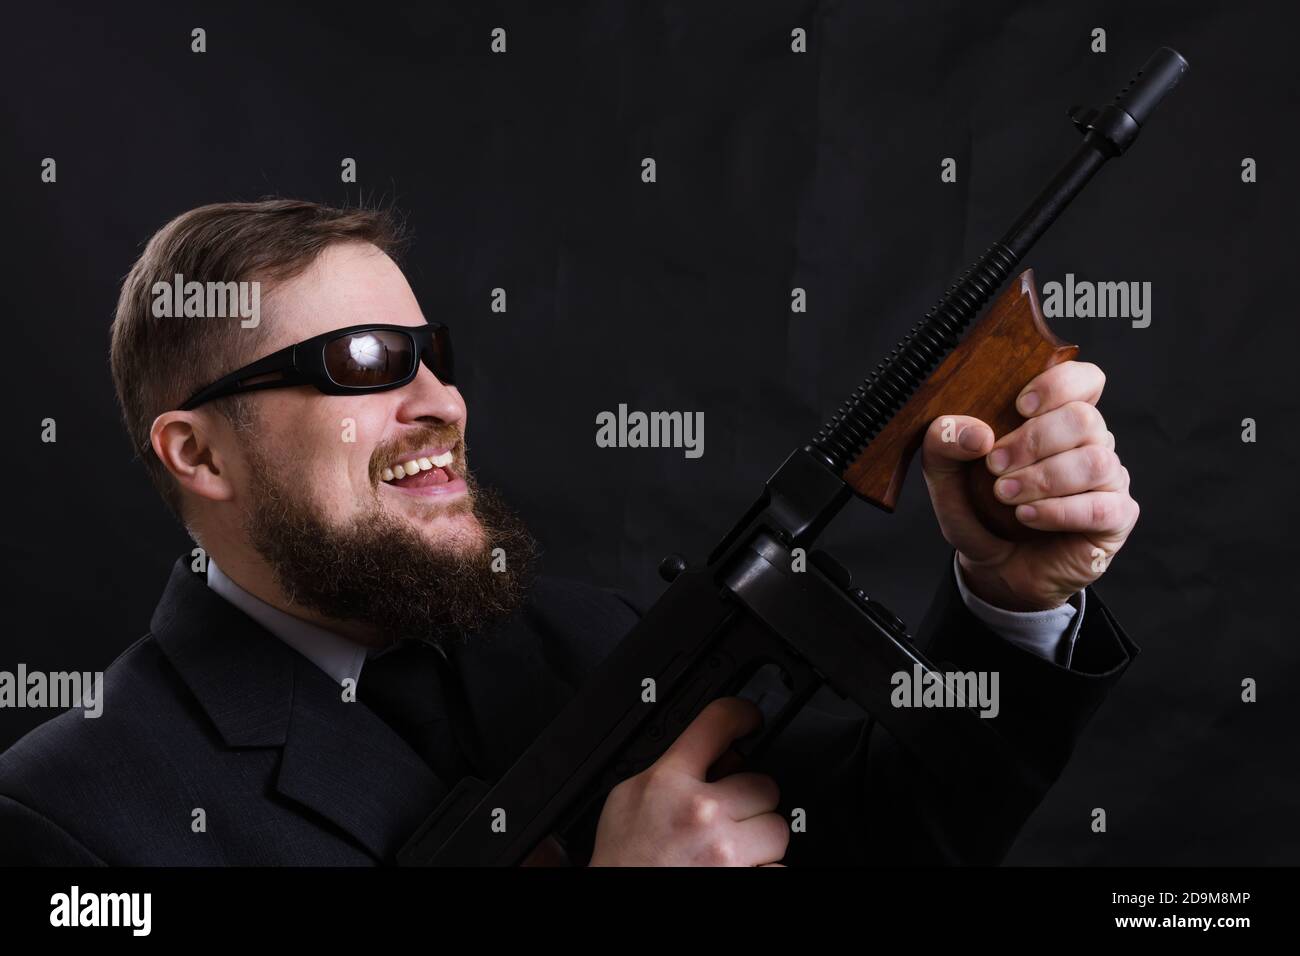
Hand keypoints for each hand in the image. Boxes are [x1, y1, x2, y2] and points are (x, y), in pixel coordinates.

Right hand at [588, 697, 788, 865]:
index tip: (749, 719)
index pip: (717, 722)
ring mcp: (726, 853)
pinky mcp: (745, 880)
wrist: (620, 906)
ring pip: (777, 829)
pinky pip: (778, 868)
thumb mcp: (628, 798)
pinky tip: (734, 869)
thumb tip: (720, 756)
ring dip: (759, 839)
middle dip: (750, 801)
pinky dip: (762, 870)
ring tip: (729, 849)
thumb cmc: (623, 862)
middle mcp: (702, 814)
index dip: (741, 714)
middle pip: (764, 785)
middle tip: (728, 816)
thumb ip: (671, 770)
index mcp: (669, 783)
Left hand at [921, 361, 1138, 610]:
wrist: (995, 568)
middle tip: (995, 466)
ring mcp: (1109, 480)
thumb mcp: (946, 476)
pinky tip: (1027, 516)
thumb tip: (975, 432)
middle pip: (1084, 419)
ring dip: (1043, 478)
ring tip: (1005, 496)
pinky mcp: (1116, 518)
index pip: (1086, 379)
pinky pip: (1102, 506)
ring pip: (1095, 461)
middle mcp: (1091, 443)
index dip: (1058, 384)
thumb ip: (944, 444)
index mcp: (1058, 418)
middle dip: (1033, 441)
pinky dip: (1058, 511)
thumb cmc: (981, 511)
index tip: (1019, 406)